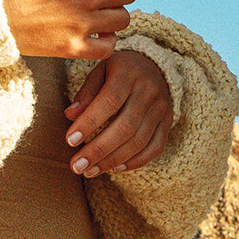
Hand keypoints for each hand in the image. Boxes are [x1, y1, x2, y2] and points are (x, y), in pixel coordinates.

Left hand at [63, 50, 171, 176]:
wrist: (153, 67)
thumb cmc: (119, 72)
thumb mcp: (100, 72)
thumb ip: (86, 93)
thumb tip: (70, 116)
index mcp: (129, 73)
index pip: (110, 101)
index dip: (89, 122)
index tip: (70, 141)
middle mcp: (149, 90)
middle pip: (125, 126)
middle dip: (99, 150)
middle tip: (77, 166)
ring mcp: (162, 107)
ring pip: (139, 141)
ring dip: (112, 160)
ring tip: (90, 171)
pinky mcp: (168, 122)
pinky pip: (155, 148)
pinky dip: (135, 162)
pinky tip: (115, 168)